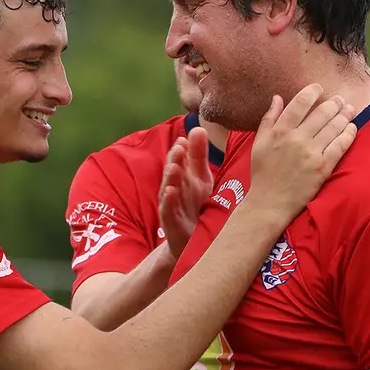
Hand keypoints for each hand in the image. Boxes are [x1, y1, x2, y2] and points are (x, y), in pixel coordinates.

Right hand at [158, 126, 213, 259]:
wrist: (191, 242)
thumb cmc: (196, 206)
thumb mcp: (201, 179)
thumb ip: (198, 155)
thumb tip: (198, 128)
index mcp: (183, 177)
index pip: (180, 160)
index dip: (184, 150)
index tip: (188, 138)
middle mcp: (174, 189)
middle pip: (172, 172)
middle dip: (174, 160)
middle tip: (180, 147)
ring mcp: (171, 207)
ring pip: (168, 190)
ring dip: (170, 178)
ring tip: (174, 167)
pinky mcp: (171, 224)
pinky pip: (168, 212)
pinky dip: (168, 202)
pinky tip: (170, 192)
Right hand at [246, 84, 356, 231]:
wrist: (270, 202)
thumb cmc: (263, 172)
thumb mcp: (259, 143)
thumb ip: (269, 118)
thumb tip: (278, 97)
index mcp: (280, 130)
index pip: (300, 102)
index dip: (313, 91)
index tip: (319, 88)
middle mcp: (297, 139)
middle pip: (322, 113)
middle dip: (333, 103)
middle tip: (339, 99)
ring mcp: (311, 153)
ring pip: (333, 127)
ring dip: (344, 115)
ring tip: (349, 109)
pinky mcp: (323, 167)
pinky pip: (340, 146)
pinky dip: (348, 134)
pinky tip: (351, 128)